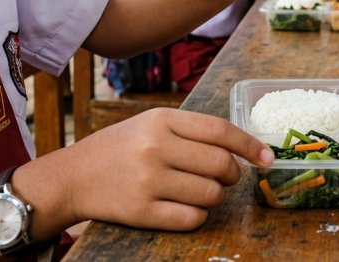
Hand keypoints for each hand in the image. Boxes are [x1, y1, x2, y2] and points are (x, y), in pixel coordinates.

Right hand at [67, 108, 273, 230]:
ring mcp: (149, 180)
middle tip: (226, 178)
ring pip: (211, 195)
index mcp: (163, 119)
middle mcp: (157, 147)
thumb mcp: (151, 124)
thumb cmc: (119, 148)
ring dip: (215, 197)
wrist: (72, 177)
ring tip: (200, 192)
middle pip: (222, 165)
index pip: (221, 130)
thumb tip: (241, 147)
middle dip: (233, 175)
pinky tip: (186, 208)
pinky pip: (192, 219)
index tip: (267, 157)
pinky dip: (198, 216)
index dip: (250, 145)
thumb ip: (191, 131)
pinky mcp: (142, 212)